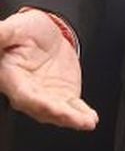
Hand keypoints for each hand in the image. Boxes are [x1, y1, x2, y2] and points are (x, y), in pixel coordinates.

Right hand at [0, 9, 96, 130]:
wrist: (47, 33)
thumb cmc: (25, 31)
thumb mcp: (14, 29)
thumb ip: (1, 35)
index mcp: (11, 77)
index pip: (22, 93)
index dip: (35, 101)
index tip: (48, 106)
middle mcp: (27, 92)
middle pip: (40, 107)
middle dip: (56, 114)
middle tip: (72, 118)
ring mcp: (46, 96)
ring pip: (57, 112)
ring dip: (71, 119)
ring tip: (86, 122)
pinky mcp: (62, 95)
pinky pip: (72, 108)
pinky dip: (82, 115)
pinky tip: (90, 119)